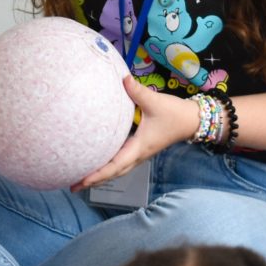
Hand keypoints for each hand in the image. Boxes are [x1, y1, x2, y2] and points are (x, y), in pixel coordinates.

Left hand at [74, 76, 203, 188]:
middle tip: (73, 186)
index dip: (98, 174)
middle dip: (94, 180)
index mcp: (139, 148)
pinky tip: (98, 161)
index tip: (82, 180)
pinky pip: (121, 161)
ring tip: (81, 178)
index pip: (115, 165)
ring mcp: (140, 153)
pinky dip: (108, 165)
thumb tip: (123, 79)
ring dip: (101, 175)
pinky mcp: (141, 148)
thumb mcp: (155, 101)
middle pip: (113, 173)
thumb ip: (137, 91)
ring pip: (118, 169)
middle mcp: (138, 155)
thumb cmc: (174, 113)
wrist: (192, 120)